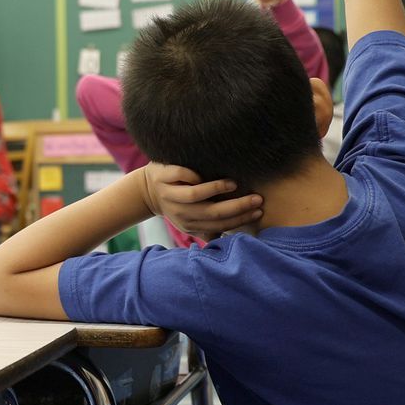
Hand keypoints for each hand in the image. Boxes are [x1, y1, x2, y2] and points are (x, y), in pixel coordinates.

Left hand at [140, 163, 261, 240]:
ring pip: (196, 195)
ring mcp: (171, 196)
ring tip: (234, 184)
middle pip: (213, 213)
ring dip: (217, 189)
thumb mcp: (191, 220)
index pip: (220, 225)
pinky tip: (209, 172)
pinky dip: (196, 175)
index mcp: (190, 225)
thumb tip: (236, 233)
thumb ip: (209, 227)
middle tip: (257, 199)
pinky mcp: (163, 178)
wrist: (145, 190)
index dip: (241, 219)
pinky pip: (182, 176)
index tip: (259, 211)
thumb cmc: (176, 203)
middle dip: (238, 207)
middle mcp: (181, 214)